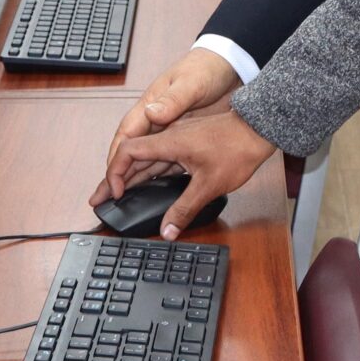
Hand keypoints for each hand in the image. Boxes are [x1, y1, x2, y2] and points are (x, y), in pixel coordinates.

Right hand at [107, 107, 274, 239]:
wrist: (260, 129)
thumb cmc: (238, 149)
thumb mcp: (210, 185)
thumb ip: (185, 209)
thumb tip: (167, 231)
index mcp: (168, 141)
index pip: (128, 152)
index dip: (114, 172)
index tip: (114, 193)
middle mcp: (169, 139)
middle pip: (132, 158)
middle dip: (114, 179)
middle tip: (99, 200)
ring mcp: (179, 142)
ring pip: (147, 161)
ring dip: (131, 178)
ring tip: (116, 197)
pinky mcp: (189, 148)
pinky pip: (162, 162)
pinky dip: (150, 175)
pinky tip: (145, 188)